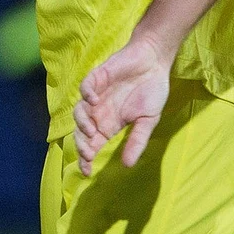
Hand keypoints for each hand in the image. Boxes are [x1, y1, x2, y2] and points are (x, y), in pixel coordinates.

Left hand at [73, 32, 173, 174]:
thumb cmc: (152, 90)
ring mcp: (97, 94)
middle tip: (89, 154)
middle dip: (82, 145)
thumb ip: (137, 140)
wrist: (155, 61)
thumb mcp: (148, 121)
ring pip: (79, 111)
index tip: (87, 172)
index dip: (86, 158)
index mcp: (109, 125)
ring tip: (92, 131)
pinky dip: (86, 94)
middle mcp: (99, 112)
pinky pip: (85, 87)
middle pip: (82, 132)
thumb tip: (128, 165)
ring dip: (82, 123)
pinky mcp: (98, 77)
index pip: (92, 144)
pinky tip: (95, 101)